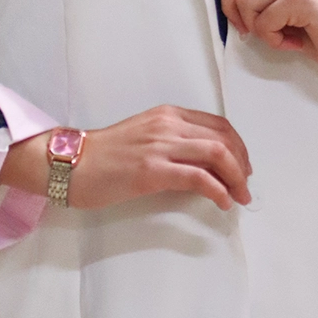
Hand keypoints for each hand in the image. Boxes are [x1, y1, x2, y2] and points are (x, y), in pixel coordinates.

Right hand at [0, 106, 251, 210]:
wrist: (71, 164)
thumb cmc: (104, 156)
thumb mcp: (145, 137)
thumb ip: (174, 142)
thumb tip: (205, 164)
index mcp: (168, 115)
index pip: (218, 124)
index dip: (238, 146)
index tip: (244, 167)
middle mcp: (168, 125)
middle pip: (223, 138)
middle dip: (242, 164)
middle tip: (246, 186)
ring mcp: (159, 146)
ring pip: (216, 154)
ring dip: (236, 178)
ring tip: (241, 197)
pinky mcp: (152, 170)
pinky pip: (198, 178)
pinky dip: (218, 191)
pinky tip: (223, 202)